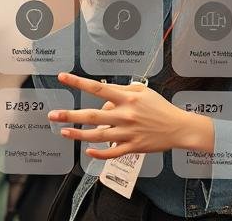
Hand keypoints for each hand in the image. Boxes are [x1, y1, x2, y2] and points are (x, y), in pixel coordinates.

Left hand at [47, 73, 213, 158]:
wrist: (178, 127)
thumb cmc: (159, 107)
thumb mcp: (142, 92)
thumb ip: (122, 92)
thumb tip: (103, 100)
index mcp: (127, 98)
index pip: (98, 88)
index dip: (78, 81)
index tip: (62, 77)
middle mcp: (125, 115)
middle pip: (92, 115)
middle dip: (70, 115)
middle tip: (52, 115)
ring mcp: (128, 133)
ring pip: (97, 136)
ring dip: (78, 135)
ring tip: (63, 132)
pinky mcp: (132, 147)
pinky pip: (111, 152)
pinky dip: (98, 153)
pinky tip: (87, 151)